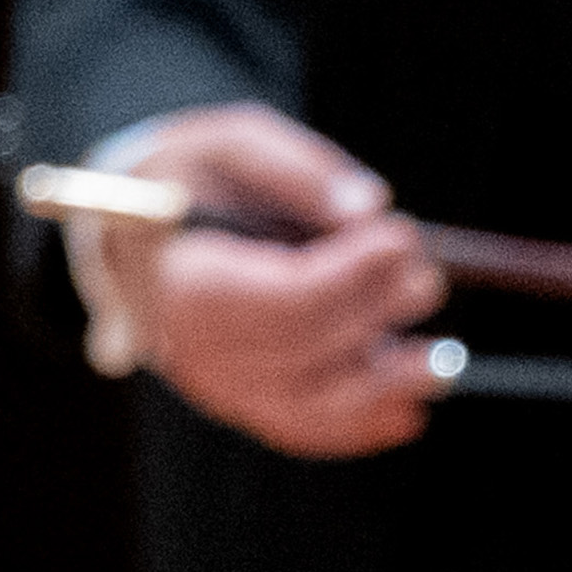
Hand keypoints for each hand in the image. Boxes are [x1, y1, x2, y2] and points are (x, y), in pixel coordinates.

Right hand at [66, 99, 447, 459]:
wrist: (130, 230)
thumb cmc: (182, 177)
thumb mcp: (226, 142)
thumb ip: (296, 168)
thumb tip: (367, 206)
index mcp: (177, 280)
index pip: (280, 296)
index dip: (350, 274)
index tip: (401, 238)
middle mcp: (190, 347)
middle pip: (300, 350)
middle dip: (373, 315)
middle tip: (426, 278)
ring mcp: (213, 384)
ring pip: (306, 407)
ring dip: (382, 389)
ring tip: (440, 362)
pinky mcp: (235, 402)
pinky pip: (299, 428)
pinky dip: (357, 428)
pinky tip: (408, 413)